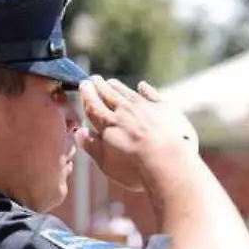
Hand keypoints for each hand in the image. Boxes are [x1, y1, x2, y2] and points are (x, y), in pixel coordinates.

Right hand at [75, 76, 199, 191]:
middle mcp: (125, 111)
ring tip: (111, 82)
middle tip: (93, 79)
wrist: (169, 164)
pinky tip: (142, 86)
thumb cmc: (136, 169)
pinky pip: (151, 94)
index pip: (93, 105)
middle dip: (99, 85)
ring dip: (118, 86)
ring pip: (127, 92)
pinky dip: (145, 89)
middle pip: (109, 95)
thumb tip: (79, 132)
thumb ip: (92, 147)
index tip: (83, 85)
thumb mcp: (107, 164)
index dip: (87, 94)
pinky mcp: (165, 108)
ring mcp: (145, 107)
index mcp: (108, 124)